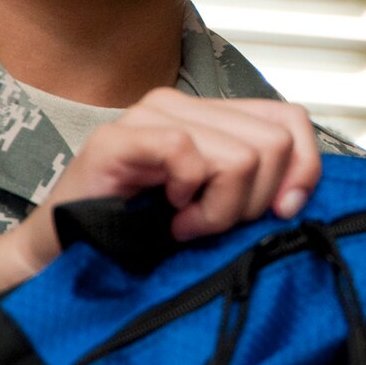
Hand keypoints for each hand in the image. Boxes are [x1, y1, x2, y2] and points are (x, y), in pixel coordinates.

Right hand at [0, 93, 321, 364]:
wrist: (61, 260)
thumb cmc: (137, 240)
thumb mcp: (214, 211)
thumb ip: (254, 188)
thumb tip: (303, 194)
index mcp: (207, 116)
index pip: (290, 121)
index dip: (304, 169)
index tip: (281, 212)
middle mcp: (180, 104)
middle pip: (273, 142)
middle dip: (253, 201)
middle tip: (212, 226)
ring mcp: (148, 117)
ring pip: (241, 155)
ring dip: (220, 210)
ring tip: (185, 226)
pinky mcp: (119, 139)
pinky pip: (190, 154)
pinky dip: (190, 198)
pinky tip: (168, 218)